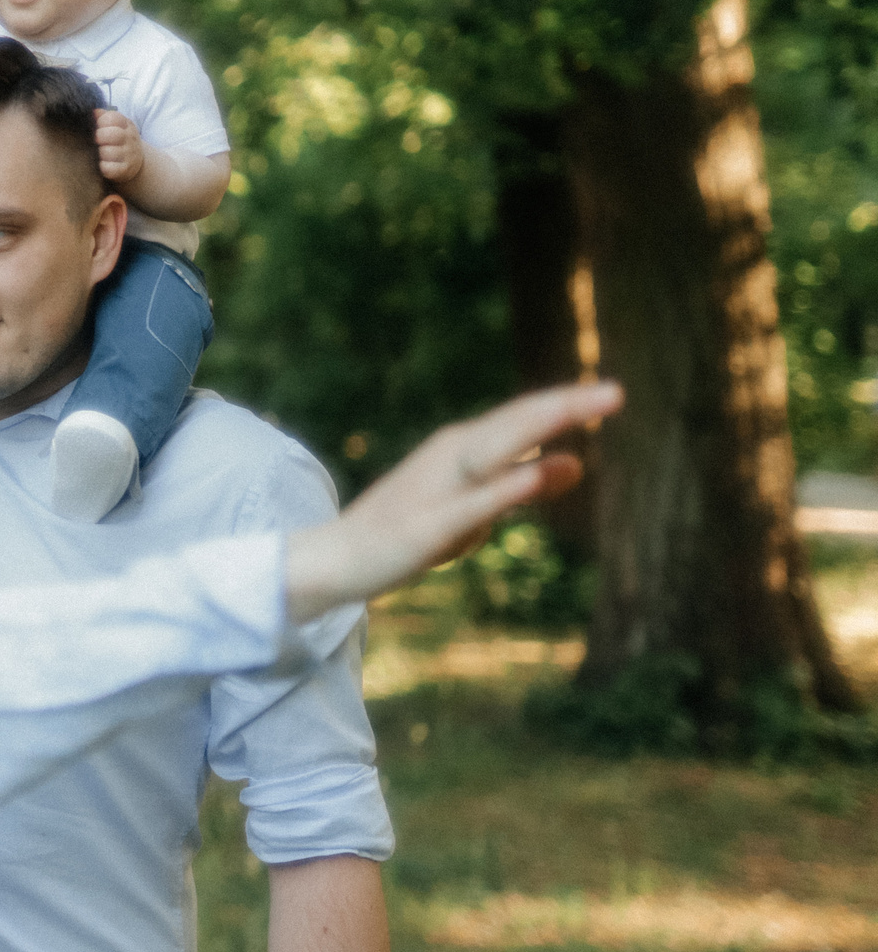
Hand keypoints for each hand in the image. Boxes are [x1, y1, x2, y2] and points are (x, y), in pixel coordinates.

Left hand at [94, 109, 144, 186]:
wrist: (134, 162)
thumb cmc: (118, 141)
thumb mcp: (115, 126)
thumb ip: (103, 117)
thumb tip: (92, 111)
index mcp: (126, 125)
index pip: (113, 118)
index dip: (101, 122)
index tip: (97, 127)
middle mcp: (130, 139)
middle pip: (113, 134)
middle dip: (99, 137)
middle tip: (95, 141)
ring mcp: (129, 155)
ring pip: (108, 152)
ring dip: (99, 153)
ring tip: (98, 153)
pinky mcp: (124, 170)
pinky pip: (109, 168)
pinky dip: (102, 167)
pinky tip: (101, 164)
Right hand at [283, 378, 622, 621]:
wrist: (335, 558)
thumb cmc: (409, 529)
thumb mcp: (477, 507)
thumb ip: (524, 485)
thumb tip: (578, 463)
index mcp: (463, 449)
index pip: (522, 419)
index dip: (567, 404)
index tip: (614, 392)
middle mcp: (451, 457)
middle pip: (513, 425)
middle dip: (563, 407)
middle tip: (617, 393)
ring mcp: (437, 488)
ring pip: (493, 451)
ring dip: (535, 429)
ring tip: (577, 411)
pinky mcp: (427, 528)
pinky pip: (472, 505)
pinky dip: (504, 488)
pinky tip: (535, 476)